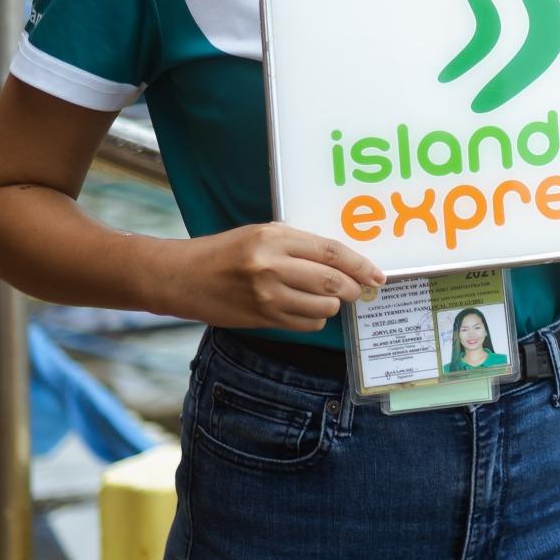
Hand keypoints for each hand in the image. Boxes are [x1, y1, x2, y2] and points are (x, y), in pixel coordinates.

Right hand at [158, 225, 384, 330]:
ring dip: (332, 306)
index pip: (331, 252)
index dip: (360, 265)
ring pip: (322, 307)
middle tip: (357, 290)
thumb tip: (341, 263)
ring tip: (326, 299)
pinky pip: (305, 324)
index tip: (376, 275)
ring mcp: (266, 295)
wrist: (183, 276)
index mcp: (274, 237)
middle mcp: (271, 265)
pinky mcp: (261, 317)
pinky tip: (306, 311)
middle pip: (331, 282)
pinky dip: (314, 319)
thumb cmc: (225, 252)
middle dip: (352, 289)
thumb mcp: (262, 235)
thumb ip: (299, 245)